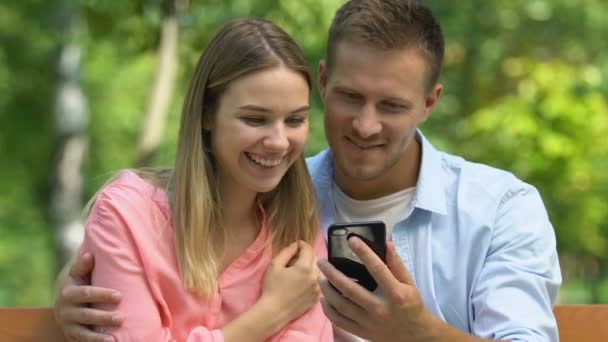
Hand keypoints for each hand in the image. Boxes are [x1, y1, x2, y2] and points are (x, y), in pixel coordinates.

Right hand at [54, 253, 122, 341]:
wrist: (62, 300)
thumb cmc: (77, 282)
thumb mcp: (77, 273)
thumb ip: (83, 265)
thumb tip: (90, 255)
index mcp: (68, 292)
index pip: (87, 293)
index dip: (103, 295)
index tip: (120, 296)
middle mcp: (65, 310)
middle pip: (86, 315)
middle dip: (103, 317)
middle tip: (121, 318)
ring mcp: (67, 325)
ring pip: (83, 332)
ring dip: (98, 337)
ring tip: (114, 339)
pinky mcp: (71, 335)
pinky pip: (82, 341)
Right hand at [261, 241, 321, 321]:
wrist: (274, 311)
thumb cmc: (272, 287)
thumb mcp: (275, 265)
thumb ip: (287, 251)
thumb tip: (296, 245)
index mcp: (305, 267)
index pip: (308, 249)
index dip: (301, 245)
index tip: (295, 246)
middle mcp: (315, 277)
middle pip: (315, 258)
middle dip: (306, 256)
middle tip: (294, 260)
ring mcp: (318, 288)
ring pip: (318, 270)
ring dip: (310, 267)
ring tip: (297, 273)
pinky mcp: (317, 297)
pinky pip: (318, 282)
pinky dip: (312, 279)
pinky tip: (301, 283)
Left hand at [318, 238, 437, 341]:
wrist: (416, 336)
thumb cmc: (411, 305)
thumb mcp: (409, 284)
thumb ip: (397, 264)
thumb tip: (387, 243)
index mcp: (395, 293)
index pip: (376, 268)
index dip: (363, 252)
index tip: (351, 239)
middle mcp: (380, 308)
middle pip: (350, 288)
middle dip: (332, 273)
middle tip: (321, 262)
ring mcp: (370, 322)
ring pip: (341, 305)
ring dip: (327, 290)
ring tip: (320, 278)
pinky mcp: (363, 332)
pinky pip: (340, 321)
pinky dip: (329, 310)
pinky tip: (324, 299)